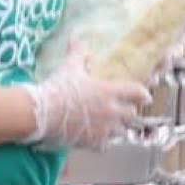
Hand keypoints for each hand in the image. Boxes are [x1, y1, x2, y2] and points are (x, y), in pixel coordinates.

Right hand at [23, 60, 150, 150]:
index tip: (144, 96)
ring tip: (109, 126)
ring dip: (118, 129)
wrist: (40, 113)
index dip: (142, 95)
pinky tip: (95, 138)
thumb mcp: (69, 68)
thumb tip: (76, 38)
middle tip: (122, 111)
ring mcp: (104, 129)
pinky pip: (106, 145)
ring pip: (122, 132)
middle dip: (128, 113)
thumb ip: (78, 54)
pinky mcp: (93, 142)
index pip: (139, 93)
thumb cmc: (57, 89)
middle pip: (132, 115)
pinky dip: (103, 143)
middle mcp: (112, 112)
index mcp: (110, 92)